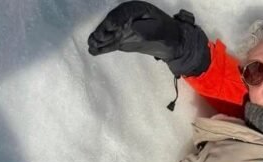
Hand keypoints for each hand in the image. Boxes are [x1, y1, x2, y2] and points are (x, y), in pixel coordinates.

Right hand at [87, 1, 209, 76]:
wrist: (171, 42)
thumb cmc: (167, 32)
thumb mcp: (160, 29)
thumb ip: (146, 28)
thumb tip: (133, 28)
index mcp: (136, 10)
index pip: (123, 13)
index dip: (116, 20)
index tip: (110, 27)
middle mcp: (126, 18)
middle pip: (111, 22)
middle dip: (103, 30)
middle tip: (97, 38)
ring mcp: (122, 28)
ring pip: (108, 33)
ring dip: (99, 39)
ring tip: (91, 45)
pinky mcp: (121, 39)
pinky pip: (110, 42)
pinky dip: (102, 47)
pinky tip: (93, 50)